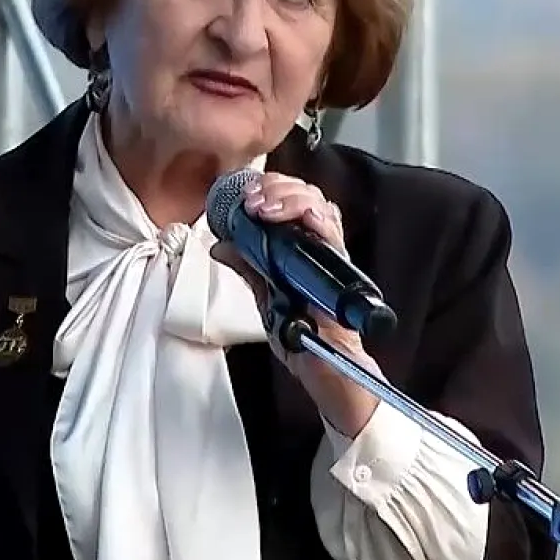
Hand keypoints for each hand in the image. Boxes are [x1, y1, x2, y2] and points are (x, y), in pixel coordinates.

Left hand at [210, 171, 381, 437]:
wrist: (326, 372)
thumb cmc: (306, 339)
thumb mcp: (266, 300)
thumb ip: (248, 270)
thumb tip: (219, 245)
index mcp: (304, 251)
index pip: (294, 203)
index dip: (271, 190)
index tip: (243, 197)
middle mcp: (322, 248)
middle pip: (309, 196)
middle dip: (278, 187)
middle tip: (252, 199)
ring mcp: (333, 258)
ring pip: (322, 206)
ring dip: (291, 197)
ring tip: (263, 205)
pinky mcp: (340, 271)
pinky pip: (332, 233)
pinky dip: (312, 216)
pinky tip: (290, 215)